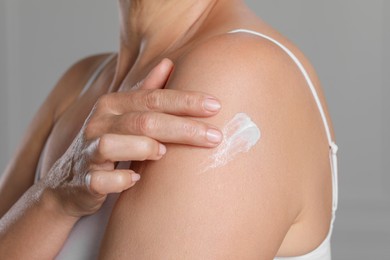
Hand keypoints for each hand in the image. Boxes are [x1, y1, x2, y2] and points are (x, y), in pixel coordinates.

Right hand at [41, 58, 222, 217]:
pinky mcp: (85, 180)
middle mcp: (99, 124)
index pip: (154, 98)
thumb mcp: (125, 113)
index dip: (186, 101)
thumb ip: (146, 91)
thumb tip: (169, 62)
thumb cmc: (108, 142)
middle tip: (215, 137)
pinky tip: (135, 181)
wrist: (70, 180)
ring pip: (114, 145)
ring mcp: (89, 152)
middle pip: (144, 121)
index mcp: (113, 105)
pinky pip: (101, 180)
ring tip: (164, 154)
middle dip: (183, 128)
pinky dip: (120, 181)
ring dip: (144, 148)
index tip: (216, 106)